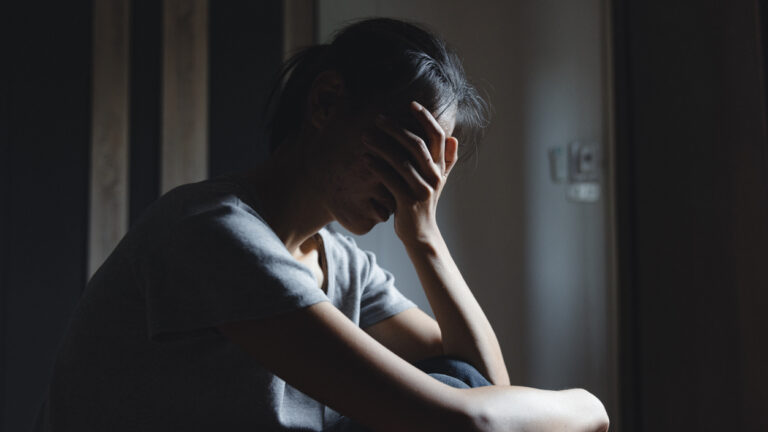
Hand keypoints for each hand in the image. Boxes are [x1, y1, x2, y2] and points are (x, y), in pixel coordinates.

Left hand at [362, 101, 458, 244]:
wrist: (421, 233)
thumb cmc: (424, 203)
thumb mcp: (438, 181)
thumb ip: (447, 160)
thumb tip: (453, 138)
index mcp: (441, 168)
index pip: (437, 136)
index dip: (426, 118)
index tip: (411, 104)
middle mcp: (434, 176)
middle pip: (416, 145)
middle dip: (396, 128)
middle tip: (378, 118)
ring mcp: (421, 189)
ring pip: (401, 161)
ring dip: (380, 146)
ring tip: (365, 136)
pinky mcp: (407, 201)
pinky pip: (390, 179)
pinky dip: (377, 167)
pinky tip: (365, 159)